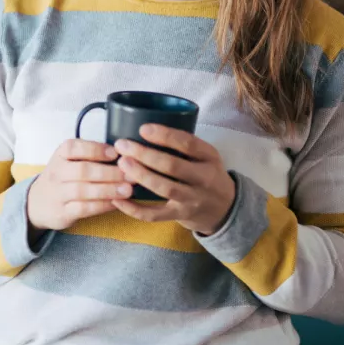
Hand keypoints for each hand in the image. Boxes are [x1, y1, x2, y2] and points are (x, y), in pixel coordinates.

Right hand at [27, 139, 132, 235]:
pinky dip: (102, 205)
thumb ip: (91, 154)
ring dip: (108, 190)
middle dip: (109, 172)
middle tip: (130, 174)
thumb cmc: (63, 176)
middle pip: (83, 171)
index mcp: (61, 154)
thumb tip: (123, 152)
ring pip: (84, 191)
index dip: (96, 150)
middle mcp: (56, 172)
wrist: (37, 202)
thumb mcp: (69, 159)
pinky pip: (84, 208)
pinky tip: (116, 202)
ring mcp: (57, 193)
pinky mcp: (62, 212)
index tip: (115, 153)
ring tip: (127, 189)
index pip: (75, 148)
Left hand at [112, 125, 235, 235]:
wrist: (224, 208)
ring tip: (121, 164)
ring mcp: (192, 199)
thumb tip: (146, 128)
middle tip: (123, 145)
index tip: (143, 128)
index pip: (188, 144)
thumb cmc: (207, 173)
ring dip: (141, 175)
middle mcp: (203, 178)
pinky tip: (118, 199)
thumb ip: (184, 144)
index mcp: (209, 157)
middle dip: (145, 154)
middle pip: (173, 166)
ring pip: (164, 188)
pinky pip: (155, 215)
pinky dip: (135, 209)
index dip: (165, 135)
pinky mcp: (180, 216)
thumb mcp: (205, 155)